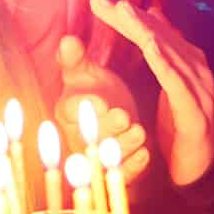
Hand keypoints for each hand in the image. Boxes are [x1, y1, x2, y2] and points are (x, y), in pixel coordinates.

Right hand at [55, 36, 149, 184]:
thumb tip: (68, 40)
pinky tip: (145, 153)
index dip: (83, 107)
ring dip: (123, 144)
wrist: (117, 121)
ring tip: (139, 131)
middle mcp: (78, 138)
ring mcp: (96, 158)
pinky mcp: (116, 172)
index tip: (98, 101)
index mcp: (67, 112)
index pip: (69, 111)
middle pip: (89, 137)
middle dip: (106, 127)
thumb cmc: (99, 95)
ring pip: (107, 156)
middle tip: (123, 116)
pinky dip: (134, 165)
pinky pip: (122, 174)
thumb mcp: (86, 74)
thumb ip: (76, 59)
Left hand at [88, 0, 213, 185]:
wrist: (202, 170)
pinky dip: (165, 64)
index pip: (153, 30)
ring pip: (169, 53)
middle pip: (158, 35)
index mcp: (185, 63)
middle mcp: (195, 70)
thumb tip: (152, 16)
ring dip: (146, 30)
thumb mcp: (167, 86)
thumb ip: (161, 53)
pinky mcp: (196, 113)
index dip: (126, 14)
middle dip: (129, 15)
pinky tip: (150, 48)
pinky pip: (179, 85)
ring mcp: (199, 90)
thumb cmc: (181, 127)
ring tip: (123, 12)